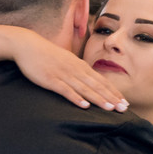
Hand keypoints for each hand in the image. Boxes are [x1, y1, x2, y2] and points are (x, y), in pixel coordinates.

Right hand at [13, 32, 127, 110]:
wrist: (27, 45)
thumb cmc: (47, 55)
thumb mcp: (67, 61)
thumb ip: (79, 71)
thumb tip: (91, 82)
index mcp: (80, 66)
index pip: (101, 81)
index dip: (114, 92)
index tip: (125, 102)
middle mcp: (75, 69)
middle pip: (97, 86)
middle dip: (111, 97)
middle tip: (124, 108)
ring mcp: (63, 74)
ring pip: (85, 88)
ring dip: (98, 99)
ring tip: (110, 108)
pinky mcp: (50, 79)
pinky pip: (65, 90)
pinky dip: (75, 98)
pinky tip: (84, 106)